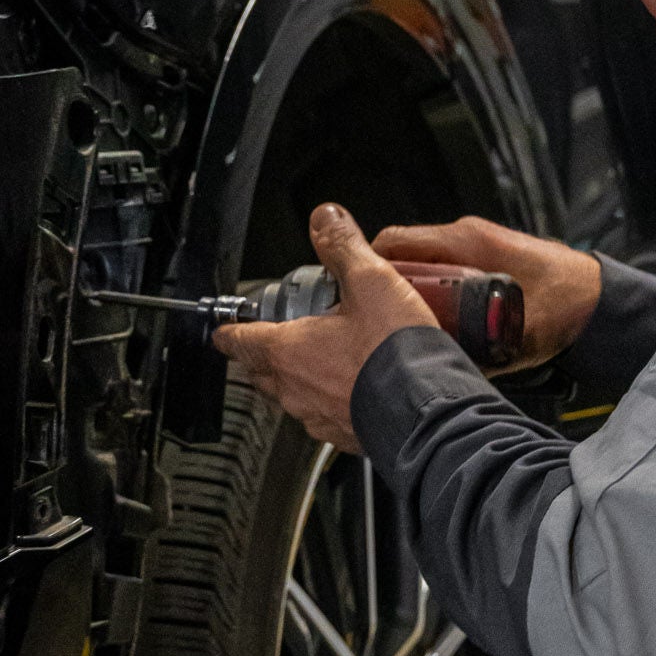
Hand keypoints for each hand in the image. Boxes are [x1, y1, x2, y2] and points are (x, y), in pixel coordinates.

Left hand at [213, 204, 435, 450]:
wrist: (430, 410)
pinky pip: (324, 416)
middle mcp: (297, 389)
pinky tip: (354, 385)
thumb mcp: (371, 281)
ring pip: (292, 396)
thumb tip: (326, 220)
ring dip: (298, 377)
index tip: (225, 330)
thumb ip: (343, 247)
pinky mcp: (346, 435)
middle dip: (263, 354)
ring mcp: (320, 416)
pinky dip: (329, 399)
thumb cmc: (396, 354)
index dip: (230, 331)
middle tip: (276, 337)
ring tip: (321, 357)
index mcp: (289, 351)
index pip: (241, 341)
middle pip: (262, 371)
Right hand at [372, 216, 602, 371]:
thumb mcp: (513, 334)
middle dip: (382, 288)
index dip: (365, 268)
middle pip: (401, 256)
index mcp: (465, 243)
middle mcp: (465, 240)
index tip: (351, 297)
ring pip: (421, 268)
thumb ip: (473, 350)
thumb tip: (431, 368)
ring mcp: (474, 251)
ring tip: (399, 331)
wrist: (604, 305)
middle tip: (372, 323)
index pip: (394, 242)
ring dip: (407, 295)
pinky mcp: (484, 267)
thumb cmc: (568, 307)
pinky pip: (442, 276)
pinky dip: (430, 297)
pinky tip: (432, 329)